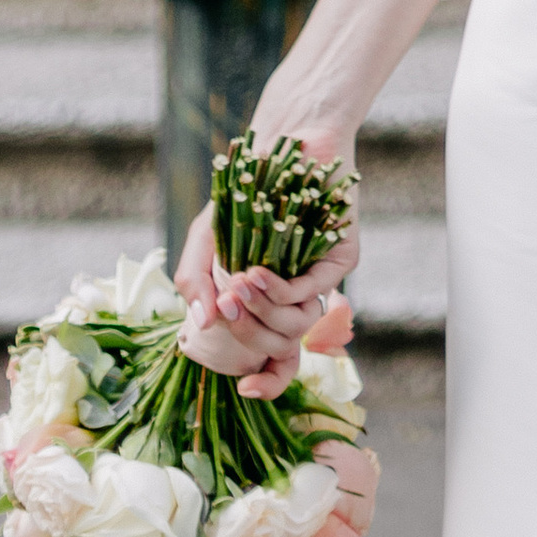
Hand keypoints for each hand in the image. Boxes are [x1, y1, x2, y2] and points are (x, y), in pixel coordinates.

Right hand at [172, 198, 360, 400]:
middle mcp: (297, 301)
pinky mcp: (341, 260)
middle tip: (227, 303)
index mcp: (269, 309)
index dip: (267, 384)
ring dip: (264, 309)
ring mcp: (320, 281)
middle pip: (282, 349)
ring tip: (240, 282)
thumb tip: (203, 325)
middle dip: (249, 333)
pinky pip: (311, 291)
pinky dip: (280, 289)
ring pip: (297, 325)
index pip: (277, 364)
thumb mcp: (205, 242)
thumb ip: (195, 283)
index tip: (245, 389)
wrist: (281, 147)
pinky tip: (256, 272)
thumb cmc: (240, 198)